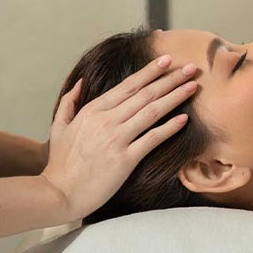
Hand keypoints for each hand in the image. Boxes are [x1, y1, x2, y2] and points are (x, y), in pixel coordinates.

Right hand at [40, 55, 197, 220]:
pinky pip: (152, 138)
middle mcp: (106, 120)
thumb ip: (69, 102)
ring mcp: (116, 138)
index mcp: (92, 110)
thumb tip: (80, 82)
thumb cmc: (60, 163)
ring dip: (175, 96)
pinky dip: (169, 127)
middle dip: (170, 78)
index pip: (128, 85)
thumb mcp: (59, 127)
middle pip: (145, 94)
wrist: (59, 193)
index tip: (166, 59)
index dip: (150, 71)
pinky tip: (184, 119)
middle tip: (191, 67)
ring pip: (152, 111)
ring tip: (193, 86)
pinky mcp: (125, 159)